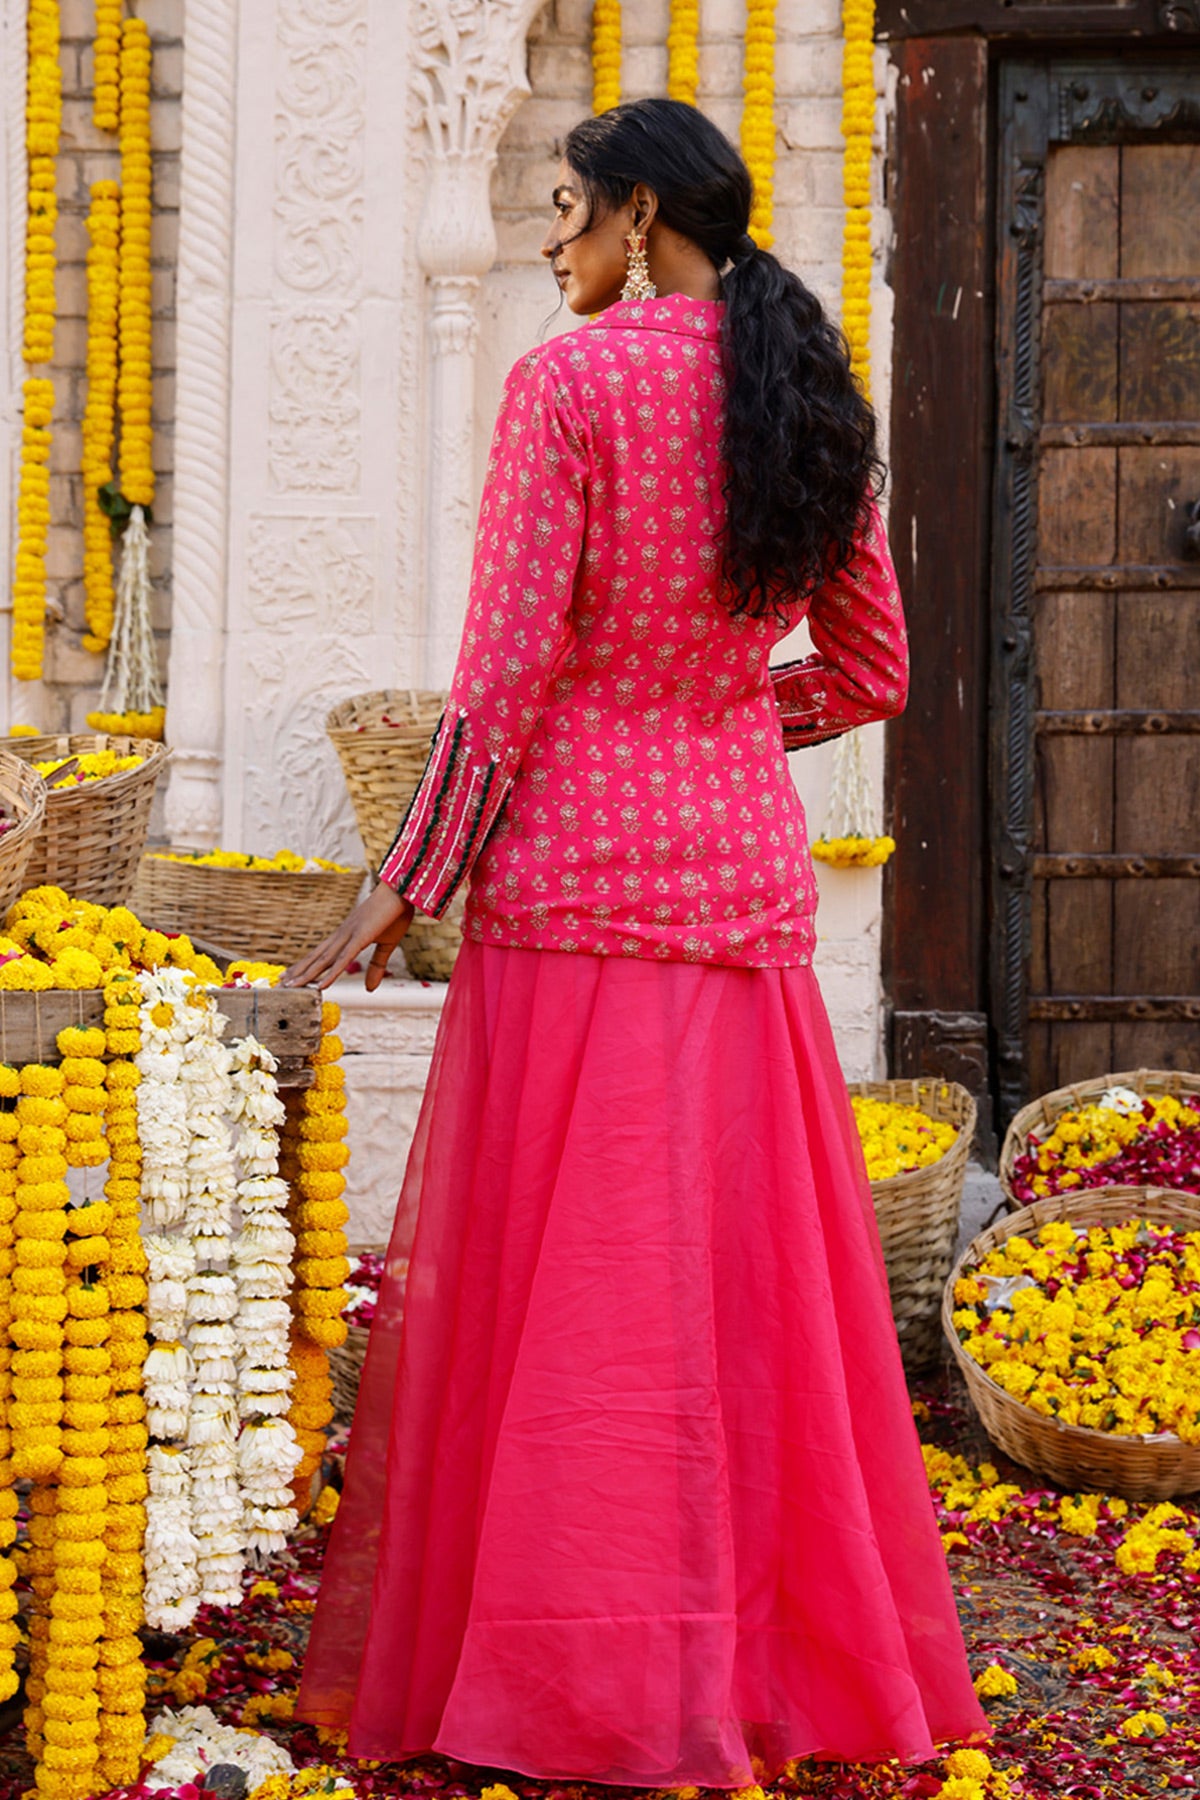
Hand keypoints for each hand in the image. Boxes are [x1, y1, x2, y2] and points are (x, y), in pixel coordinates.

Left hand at [281, 881, 414, 990]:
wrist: (403, 890)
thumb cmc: (395, 913)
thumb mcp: (387, 944)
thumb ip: (377, 966)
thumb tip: (370, 989)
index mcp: (346, 935)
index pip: (321, 954)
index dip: (305, 966)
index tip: (290, 976)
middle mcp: (342, 935)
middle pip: (316, 958)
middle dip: (298, 972)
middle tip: (280, 985)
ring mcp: (349, 935)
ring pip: (323, 960)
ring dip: (306, 975)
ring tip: (290, 987)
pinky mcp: (360, 937)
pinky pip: (343, 959)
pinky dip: (331, 973)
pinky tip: (320, 986)